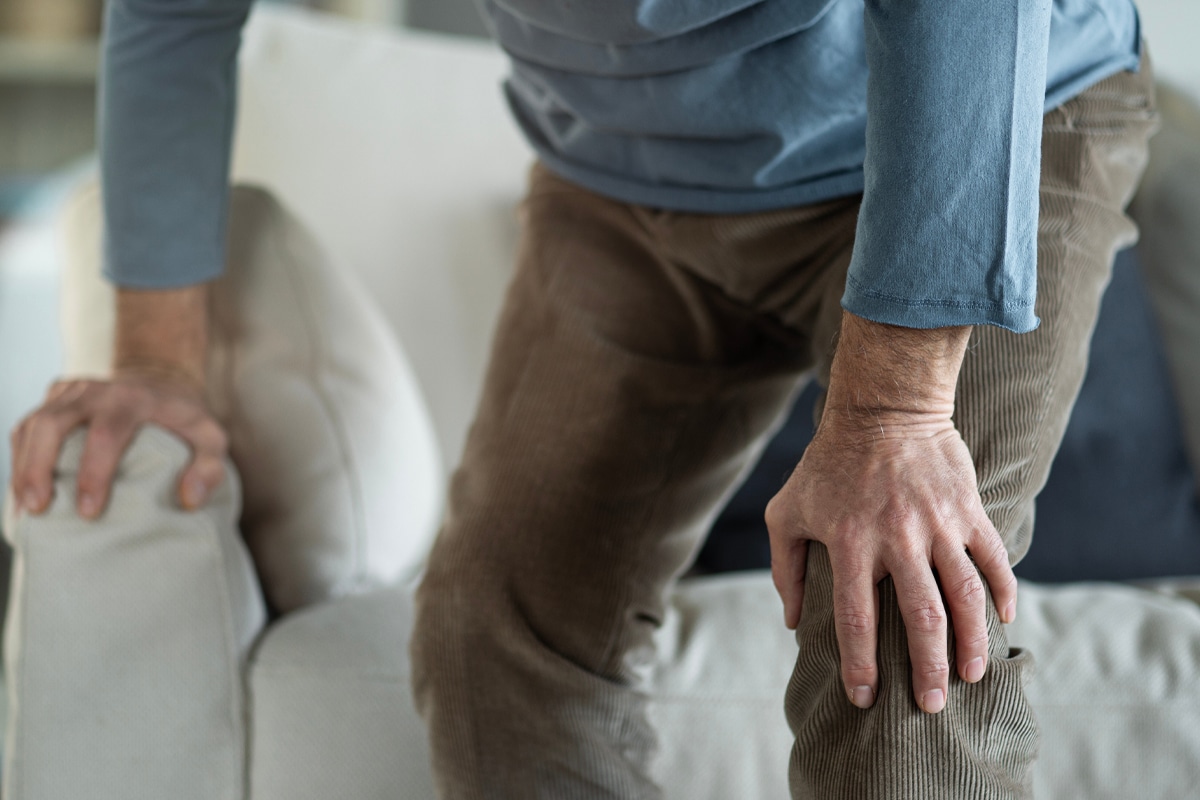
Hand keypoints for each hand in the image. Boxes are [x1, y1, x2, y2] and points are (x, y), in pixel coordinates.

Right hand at [9, 373, 226, 518]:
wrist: (161, 380)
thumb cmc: (184, 419)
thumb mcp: (210, 437)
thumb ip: (210, 467)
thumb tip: (189, 499)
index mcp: (131, 399)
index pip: (105, 434)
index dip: (94, 473)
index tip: (89, 511)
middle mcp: (93, 390)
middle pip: (52, 424)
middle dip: (39, 467)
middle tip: (39, 509)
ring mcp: (68, 392)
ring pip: (31, 425)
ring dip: (22, 466)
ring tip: (25, 509)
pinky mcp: (52, 399)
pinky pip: (26, 428)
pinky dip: (19, 459)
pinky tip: (22, 493)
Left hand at [765, 312, 1017, 714]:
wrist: (882, 408)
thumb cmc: (826, 464)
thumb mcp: (787, 511)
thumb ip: (785, 567)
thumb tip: (793, 621)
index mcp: (849, 542)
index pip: (856, 619)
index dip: (860, 665)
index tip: (864, 699)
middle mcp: (896, 537)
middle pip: (920, 617)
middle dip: (928, 668)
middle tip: (932, 706)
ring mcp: (937, 523)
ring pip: (964, 594)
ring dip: (972, 640)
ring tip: (972, 675)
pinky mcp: (967, 509)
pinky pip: (993, 558)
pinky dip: (1004, 591)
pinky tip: (1006, 621)